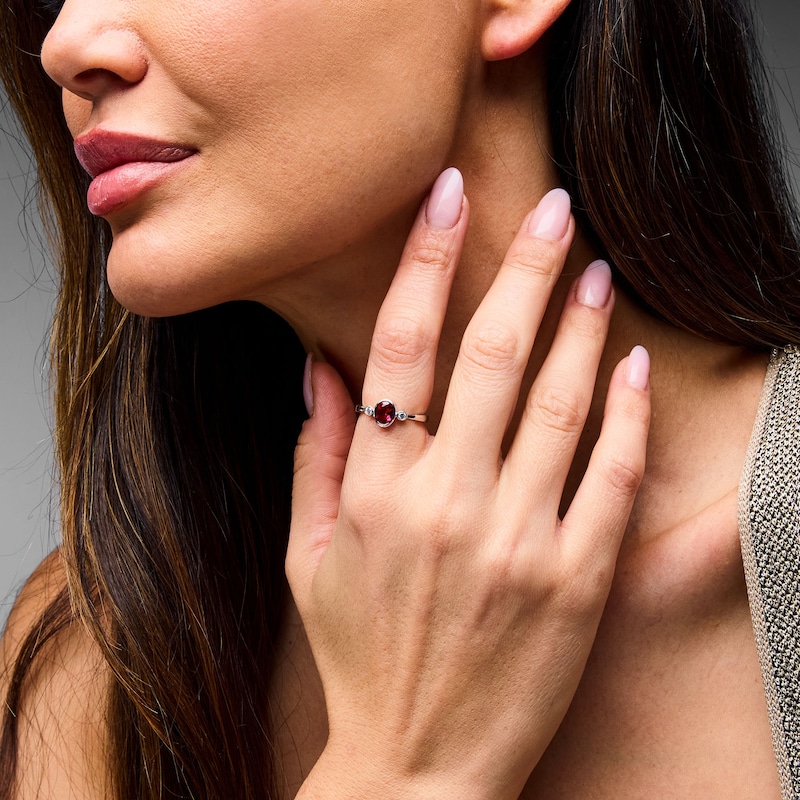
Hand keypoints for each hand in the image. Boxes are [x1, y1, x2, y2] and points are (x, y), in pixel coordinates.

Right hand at [288, 169, 650, 799]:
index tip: (447, 197)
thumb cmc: (359, 656)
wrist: (418, 765)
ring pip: (559, 404)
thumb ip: (314, 453)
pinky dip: (625, 414)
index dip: (425, 260)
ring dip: (580, 326)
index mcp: (377, 491)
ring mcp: (517, 540)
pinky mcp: (575, 580)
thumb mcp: (308, 556)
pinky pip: (609, 477)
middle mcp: (447, 503)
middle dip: (521, 266)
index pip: (398, 345)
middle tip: (549, 208)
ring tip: (594, 271)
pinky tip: (632, 366)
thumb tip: (316, 366)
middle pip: (491, 354)